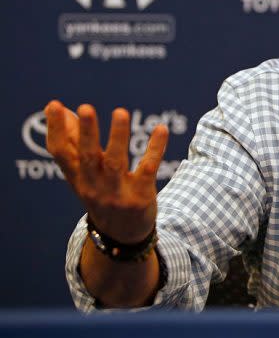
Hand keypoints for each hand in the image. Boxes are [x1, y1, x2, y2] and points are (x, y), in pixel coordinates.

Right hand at [45, 100, 167, 243]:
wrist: (122, 237)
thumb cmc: (101, 194)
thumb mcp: (83, 173)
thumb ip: (74, 141)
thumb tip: (60, 108)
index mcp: (77, 178)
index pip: (60, 154)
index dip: (55, 130)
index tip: (54, 105)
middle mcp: (93, 186)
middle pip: (87, 157)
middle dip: (86, 133)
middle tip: (85, 107)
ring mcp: (117, 193)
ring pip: (115, 163)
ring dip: (118, 137)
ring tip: (120, 112)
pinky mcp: (141, 196)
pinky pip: (148, 169)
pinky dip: (155, 149)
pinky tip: (161, 129)